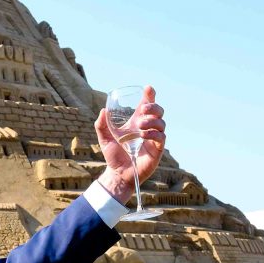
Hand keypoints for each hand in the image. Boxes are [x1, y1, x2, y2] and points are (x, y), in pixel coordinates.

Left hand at [95, 86, 165, 200]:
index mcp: (137, 122)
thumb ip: (101, 125)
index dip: (150, 96)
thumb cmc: (113, 156)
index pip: (147, 105)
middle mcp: (147, 128)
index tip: (148, 89)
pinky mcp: (157, 150)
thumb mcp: (104, 139)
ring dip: (152, 120)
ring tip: (140, 125)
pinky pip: (161, 137)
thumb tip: (103, 111)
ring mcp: (153, 138)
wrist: (117, 174)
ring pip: (162, 123)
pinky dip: (154, 134)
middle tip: (142, 109)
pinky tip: (143, 135)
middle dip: (153, 107)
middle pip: (159, 111)